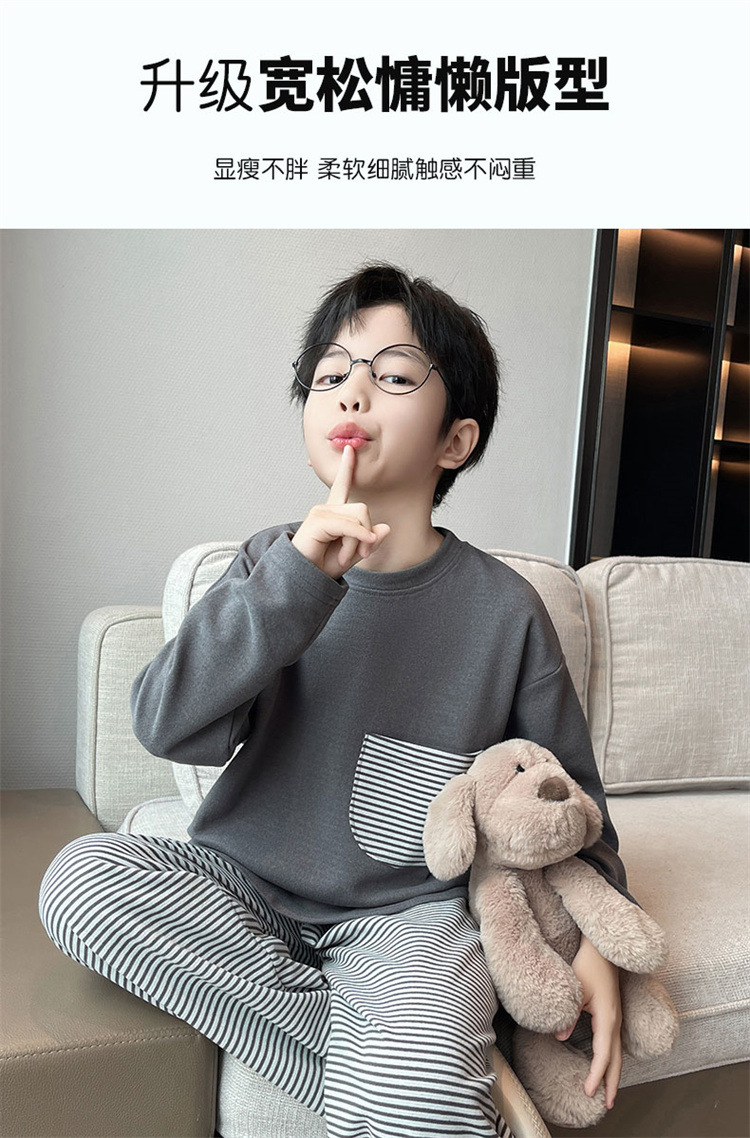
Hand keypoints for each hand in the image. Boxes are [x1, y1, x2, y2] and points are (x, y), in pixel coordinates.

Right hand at [292, 443, 390, 578]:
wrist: (304, 579)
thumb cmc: (324, 566)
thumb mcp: (355, 553)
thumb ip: (369, 541)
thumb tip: (386, 528)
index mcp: (334, 512)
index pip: (342, 485)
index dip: (346, 467)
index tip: (349, 449)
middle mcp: (326, 508)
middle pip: (362, 509)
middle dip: (366, 533)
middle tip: (360, 554)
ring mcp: (320, 512)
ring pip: (358, 518)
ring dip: (358, 541)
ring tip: (346, 557)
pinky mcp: (318, 520)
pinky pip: (348, 525)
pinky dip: (356, 538)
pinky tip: (351, 553)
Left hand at [554, 933, 622, 1110]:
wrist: (603, 948)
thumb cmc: (590, 964)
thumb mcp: (576, 989)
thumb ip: (569, 1014)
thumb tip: (560, 1037)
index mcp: (608, 1018)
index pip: (603, 1055)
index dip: (596, 1075)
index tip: (589, 1093)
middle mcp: (615, 1021)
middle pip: (616, 1059)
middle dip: (611, 1082)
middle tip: (606, 1104)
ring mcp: (617, 1017)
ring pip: (617, 1051)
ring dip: (612, 1071)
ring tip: (607, 1091)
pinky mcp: (614, 1013)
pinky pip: (614, 1042)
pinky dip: (611, 1058)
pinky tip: (605, 1062)